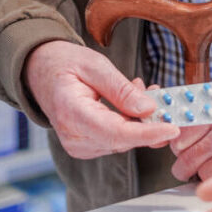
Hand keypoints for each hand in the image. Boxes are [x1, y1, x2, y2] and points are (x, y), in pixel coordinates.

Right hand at [22, 40, 178, 158]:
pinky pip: (117, 139)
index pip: (117, 132)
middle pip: (123, 139)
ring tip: (139, 89)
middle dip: (149, 120)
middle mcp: (73, 137)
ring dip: (140, 119)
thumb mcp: (95, 65)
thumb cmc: (64, 64)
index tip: (172, 128)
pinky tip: (131, 103)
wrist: (40, 72)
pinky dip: (130, 123)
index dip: (147, 133)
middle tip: (159, 92)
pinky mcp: (86, 147)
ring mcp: (78, 146)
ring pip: (123, 141)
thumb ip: (121, 89)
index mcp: (71, 113)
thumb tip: (149, 109)